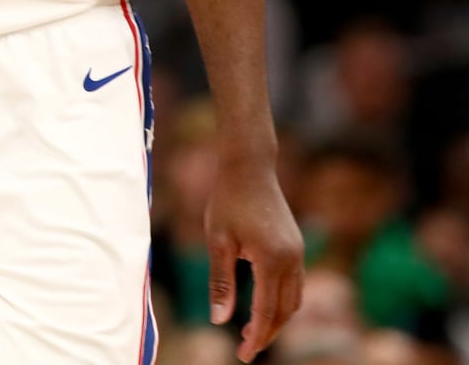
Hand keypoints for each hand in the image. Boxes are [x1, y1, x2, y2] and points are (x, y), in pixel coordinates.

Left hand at [206, 157, 304, 362]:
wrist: (249, 168)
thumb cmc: (227, 201)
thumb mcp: (217, 241)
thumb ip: (220, 282)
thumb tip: (219, 320)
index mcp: (272, 259)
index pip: (267, 311)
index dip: (256, 336)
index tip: (243, 355)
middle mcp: (292, 260)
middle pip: (285, 311)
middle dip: (268, 334)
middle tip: (246, 350)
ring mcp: (298, 253)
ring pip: (294, 300)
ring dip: (277, 320)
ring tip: (251, 332)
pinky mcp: (296, 248)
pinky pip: (295, 285)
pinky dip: (282, 302)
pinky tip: (263, 307)